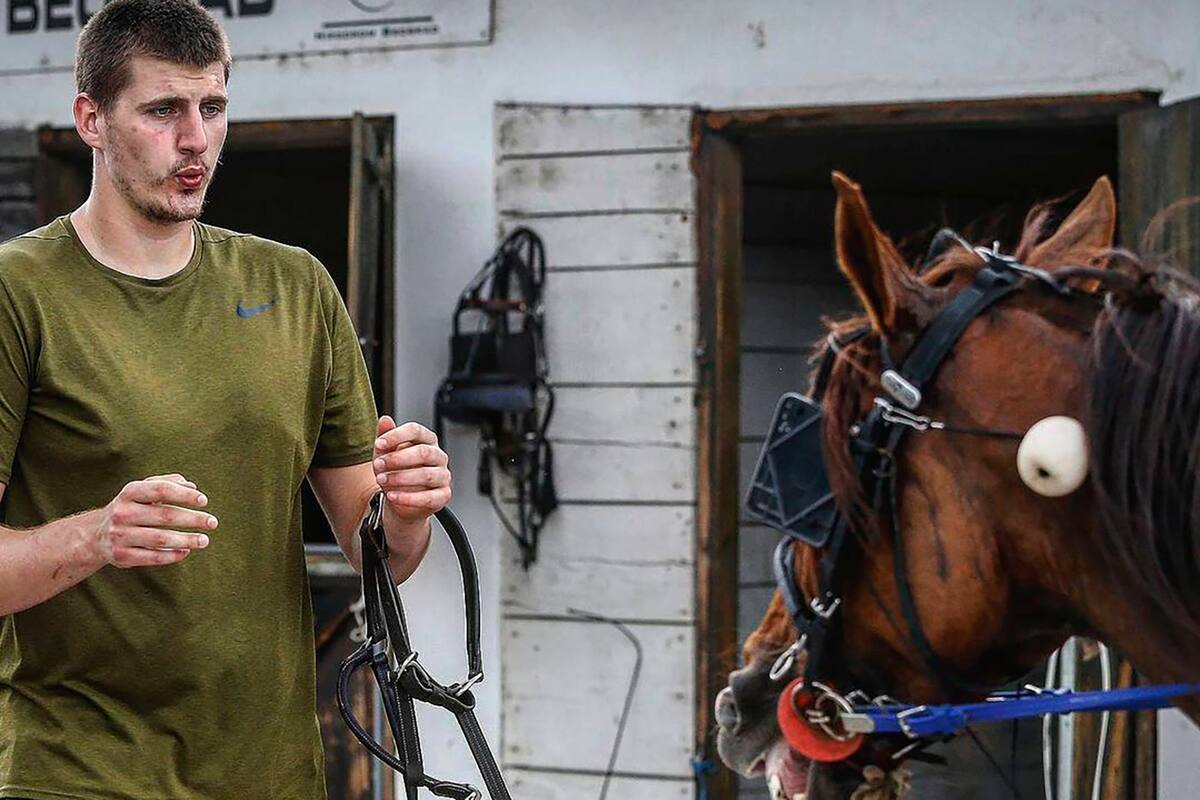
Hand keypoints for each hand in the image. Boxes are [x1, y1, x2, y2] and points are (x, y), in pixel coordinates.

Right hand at [92, 474, 217, 567]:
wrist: (96, 535)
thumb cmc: (131, 508)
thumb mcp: (143, 491)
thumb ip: (167, 483)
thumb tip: (192, 486)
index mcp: (130, 492)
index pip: (161, 490)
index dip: (184, 495)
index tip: (204, 501)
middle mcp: (122, 512)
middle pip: (164, 515)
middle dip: (192, 519)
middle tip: (213, 522)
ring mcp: (119, 535)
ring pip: (160, 538)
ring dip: (186, 540)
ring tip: (204, 540)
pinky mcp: (120, 556)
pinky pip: (151, 557)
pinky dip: (172, 555)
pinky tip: (186, 551)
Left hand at [372, 416, 451, 521]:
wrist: (399, 499)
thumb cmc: (395, 472)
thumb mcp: (385, 453)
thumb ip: (385, 436)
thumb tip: (384, 420)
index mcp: (427, 440)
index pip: (416, 430)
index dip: (396, 436)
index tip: (378, 444)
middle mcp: (438, 456)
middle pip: (423, 452)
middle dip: (397, 459)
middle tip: (379, 465)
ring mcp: (443, 476)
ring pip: (426, 475)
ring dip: (400, 478)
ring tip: (382, 481)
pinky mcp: (443, 495)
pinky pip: (428, 497)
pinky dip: (408, 498)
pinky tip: (392, 496)